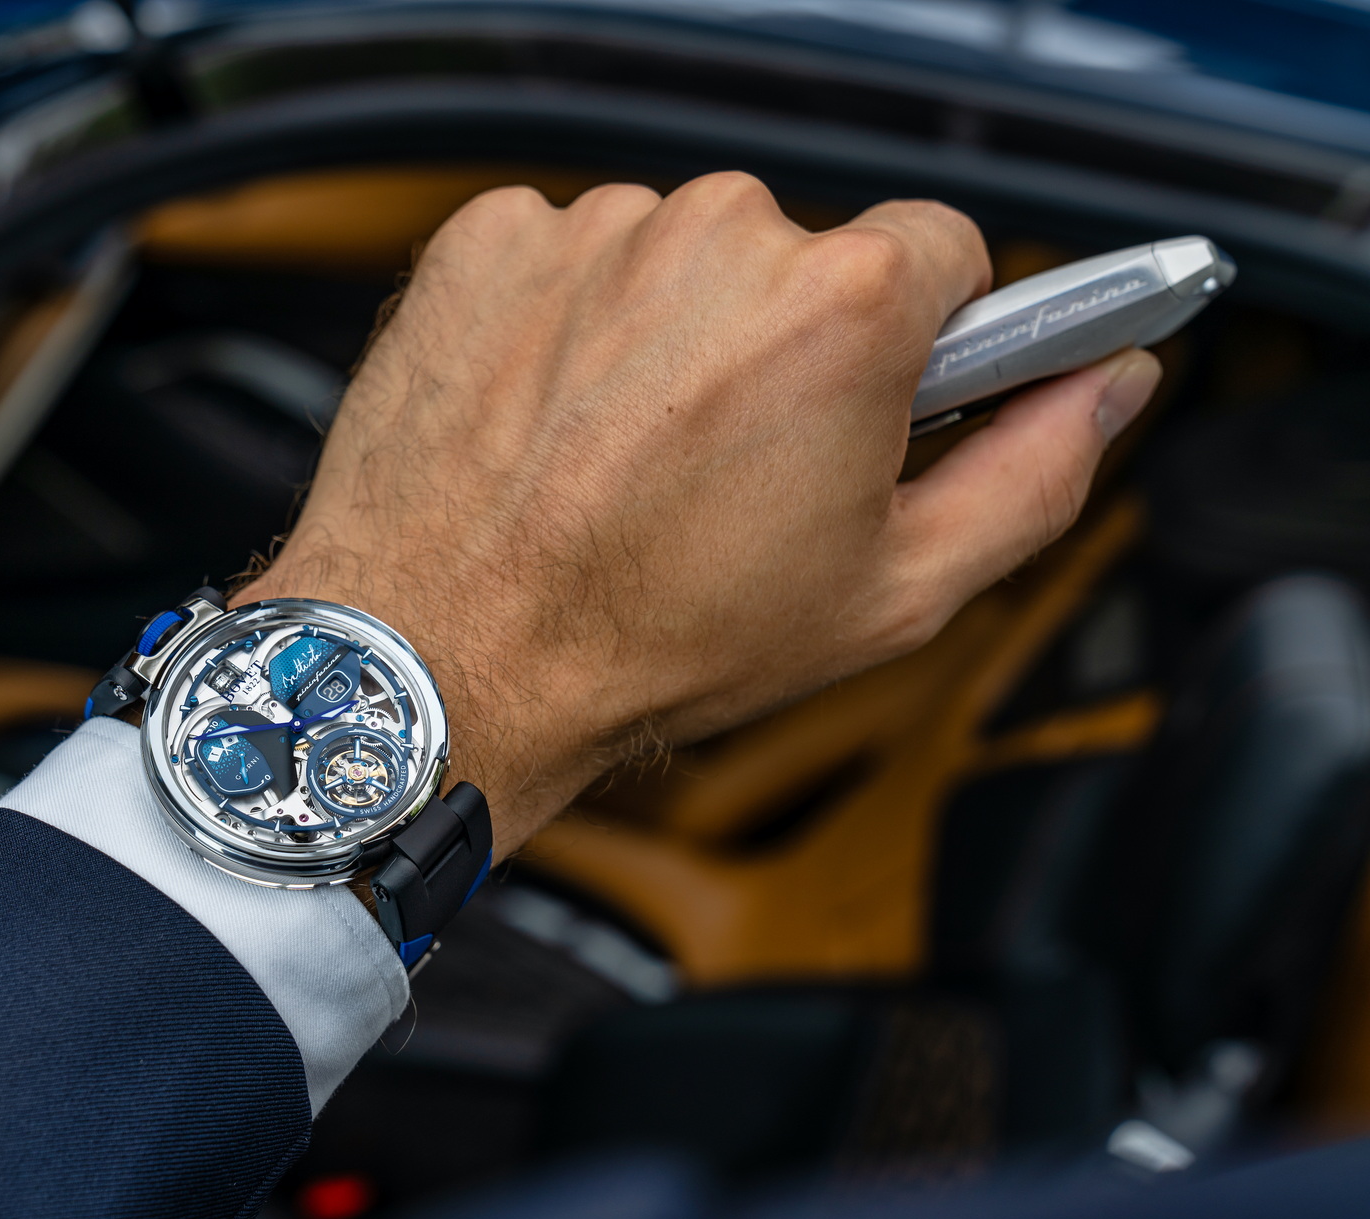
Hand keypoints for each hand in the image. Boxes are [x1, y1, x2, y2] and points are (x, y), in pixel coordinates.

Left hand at [234, 174, 1160, 855]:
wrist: (443, 656)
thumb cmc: (651, 638)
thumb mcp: (894, 593)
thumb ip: (1037, 471)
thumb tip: (1107, 387)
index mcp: (842, 304)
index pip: (943, 253)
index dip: (919, 341)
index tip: (876, 398)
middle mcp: (714, 235)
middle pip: (801, 257)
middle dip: (784, 346)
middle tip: (729, 467)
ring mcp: (591, 229)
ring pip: (678, 258)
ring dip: (667, 335)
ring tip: (621, 457)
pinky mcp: (490, 239)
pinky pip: (568, 257)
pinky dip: (566, 323)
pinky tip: (551, 422)